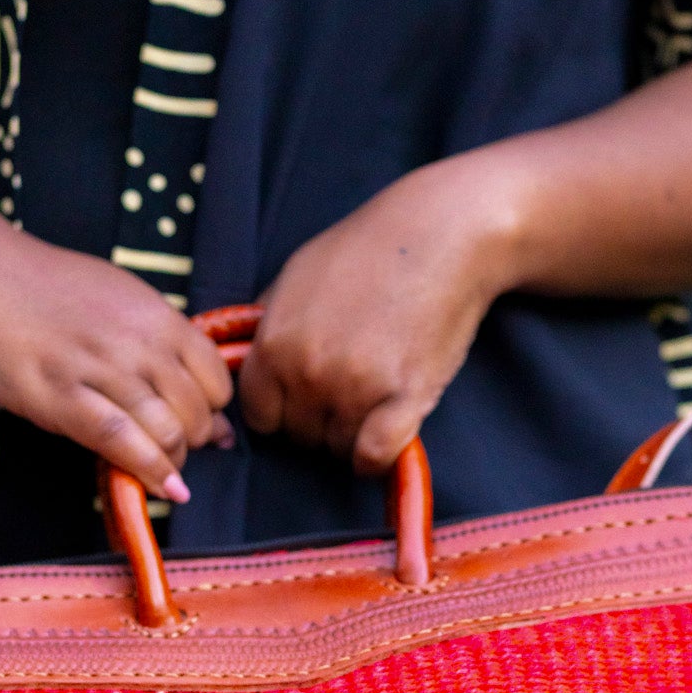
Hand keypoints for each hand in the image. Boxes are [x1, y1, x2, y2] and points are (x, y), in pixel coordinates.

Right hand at [0, 231, 233, 500]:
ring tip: (164, 470)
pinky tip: (164, 489)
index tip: (202, 422)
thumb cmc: (40, 284)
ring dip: (172, 462)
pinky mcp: (58, 396)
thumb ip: (154, 337)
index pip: (215, 376)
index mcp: (154, 314)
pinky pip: (120, 442)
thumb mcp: (115, 295)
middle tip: (176, 449)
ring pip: (165, 431)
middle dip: (195, 441)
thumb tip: (196, 386)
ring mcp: (98, 369)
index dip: (214, 408)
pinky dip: (150, 471)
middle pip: (196, 410)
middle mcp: (136, 341)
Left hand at [239, 150, 518, 472]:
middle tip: (346, 389)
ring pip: (337, 447)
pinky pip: (374, 456)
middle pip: (298, 435)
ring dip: (352, 432)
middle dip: (317, 421)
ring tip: (372, 396)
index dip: (280, 411)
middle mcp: (309, 373)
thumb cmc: (367, 249)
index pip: (259, 416)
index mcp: (275, 344)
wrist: (440, 236)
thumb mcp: (295, 275)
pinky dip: (376, 455)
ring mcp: (357, 389)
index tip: (301, 399)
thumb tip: (250, 359)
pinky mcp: (405, 400)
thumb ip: (269, 324)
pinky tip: (385, 431)